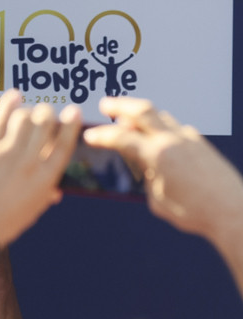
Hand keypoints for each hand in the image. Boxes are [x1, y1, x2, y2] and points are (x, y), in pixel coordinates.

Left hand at [0, 90, 81, 247]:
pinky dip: (7, 105)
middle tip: (45, 110)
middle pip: (44, 127)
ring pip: (23, 120)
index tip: (72, 111)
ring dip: (27, 111)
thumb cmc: (3, 223)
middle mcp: (29, 165)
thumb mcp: (31, 211)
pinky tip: (13, 96)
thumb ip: (44, 196)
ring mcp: (7, 156)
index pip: (63, 146)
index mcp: (46, 182)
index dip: (69, 126)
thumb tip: (55, 193)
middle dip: (46, 113)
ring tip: (26, 110)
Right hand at [83, 97, 242, 245]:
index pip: (121, 137)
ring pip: (161, 116)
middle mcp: (173, 140)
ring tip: (131, 120)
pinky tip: (161, 138)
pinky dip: (163, 128)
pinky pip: (178, 128)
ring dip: (143, 115)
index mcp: (157, 154)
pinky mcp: (203, 145)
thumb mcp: (159, 201)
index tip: (90, 136)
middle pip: (141, 110)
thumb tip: (147, 170)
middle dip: (120, 105)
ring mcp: (190, 140)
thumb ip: (148, 179)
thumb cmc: (196, 213)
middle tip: (106, 104)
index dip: (102, 135)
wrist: (235, 213)